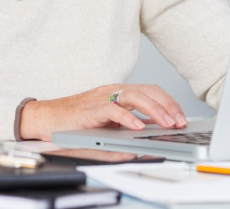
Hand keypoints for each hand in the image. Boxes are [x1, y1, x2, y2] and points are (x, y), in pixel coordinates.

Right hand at [18, 84, 187, 141]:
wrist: (48, 119)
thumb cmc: (76, 123)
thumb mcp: (108, 125)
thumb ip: (127, 128)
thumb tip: (148, 139)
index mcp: (119, 94)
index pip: (151, 92)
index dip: (168, 103)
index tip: (181, 118)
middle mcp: (113, 92)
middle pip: (148, 91)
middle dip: (168, 106)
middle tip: (180, 122)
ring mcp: (102, 98)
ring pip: (135, 97)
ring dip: (155, 111)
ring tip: (167, 123)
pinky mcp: (91, 109)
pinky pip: (113, 110)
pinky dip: (128, 118)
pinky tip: (138, 127)